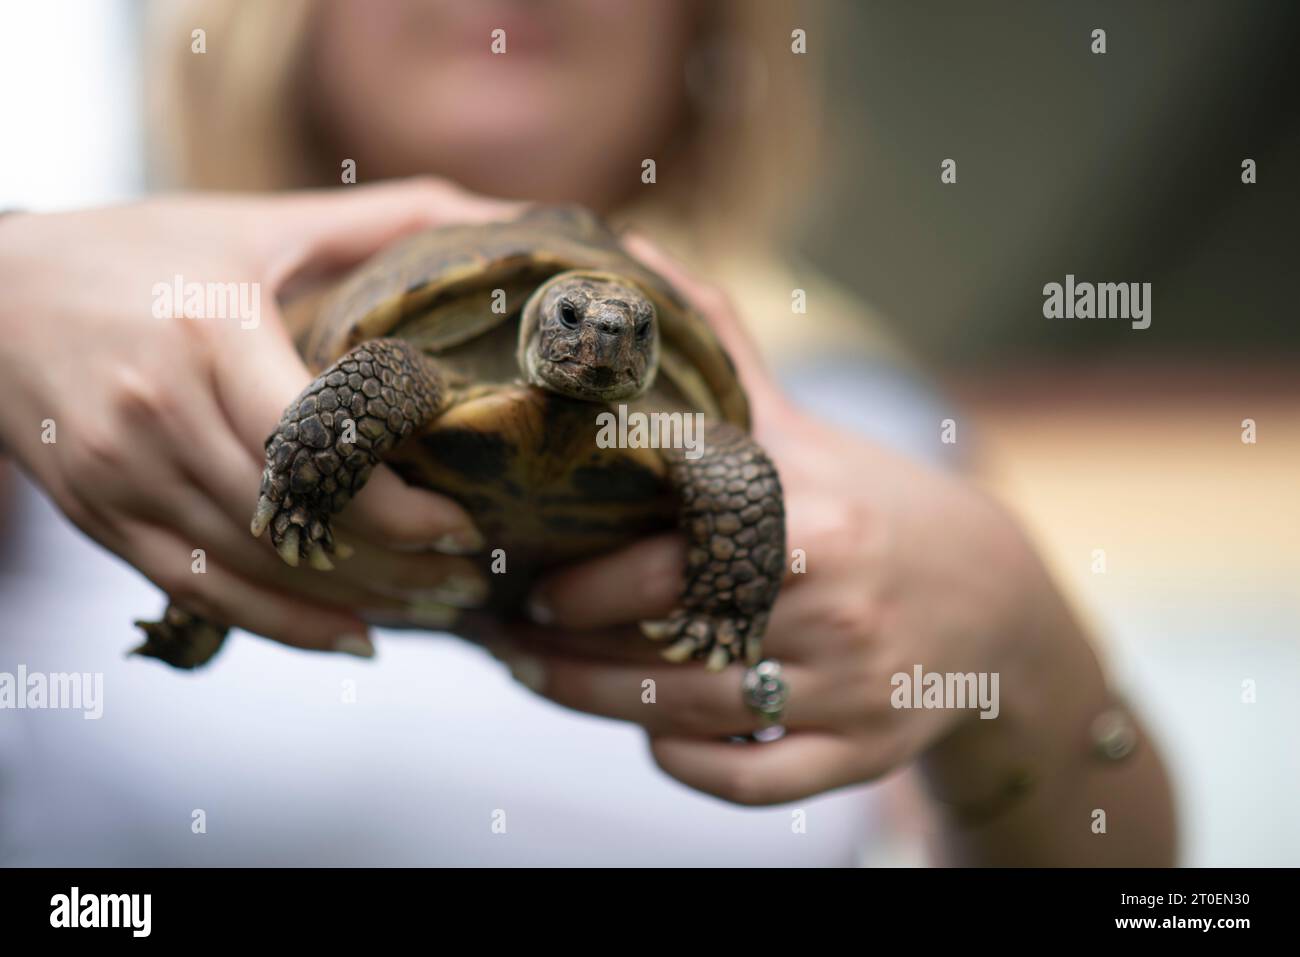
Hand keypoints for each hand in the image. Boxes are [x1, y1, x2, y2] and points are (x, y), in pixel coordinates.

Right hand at [0, 179, 518, 654]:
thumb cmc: (137, 254)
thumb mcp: (252, 224)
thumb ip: (375, 221)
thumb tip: (495, 213)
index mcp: (211, 334)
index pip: (316, 446)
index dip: (395, 504)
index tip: (461, 522)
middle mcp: (159, 413)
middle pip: (294, 520)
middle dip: (394, 564)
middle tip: (464, 578)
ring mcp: (122, 474)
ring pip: (254, 567)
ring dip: (351, 600)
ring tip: (426, 607)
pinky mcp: (100, 516)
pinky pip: (199, 591)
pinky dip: (280, 624)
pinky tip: (348, 636)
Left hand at [466, 238, 1081, 804]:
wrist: (998, 601)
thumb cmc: (878, 503)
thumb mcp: (807, 426)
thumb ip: (722, 343)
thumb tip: (638, 247)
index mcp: (818, 519)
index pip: (678, 551)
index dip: (587, 572)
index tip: (520, 565)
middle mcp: (839, 609)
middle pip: (675, 637)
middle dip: (571, 641)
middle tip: (507, 627)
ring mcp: (854, 692)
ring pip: (697, 714)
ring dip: (599, 702)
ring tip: (533, 675)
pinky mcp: (865, 755)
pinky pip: (759, 781)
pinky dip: (691, 766)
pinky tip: (647, 736)